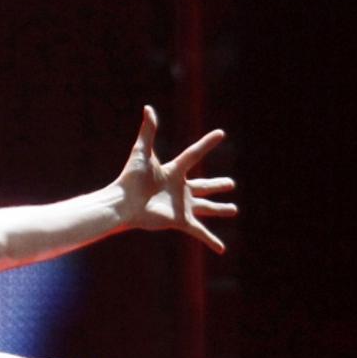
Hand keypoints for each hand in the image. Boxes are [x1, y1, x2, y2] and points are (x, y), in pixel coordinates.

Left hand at [114, 106, 237, 252]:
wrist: (123, 203)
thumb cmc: (130, 178)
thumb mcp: (141, 152)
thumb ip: (148, 131)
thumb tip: (148, 108)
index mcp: (173, 171)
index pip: (193, 154)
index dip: (207, 144)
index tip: (220, 134)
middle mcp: (180, 188)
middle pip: (204, 185)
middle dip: (217, 185)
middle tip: (231, 183)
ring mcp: (181, 205)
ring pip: (206, 208)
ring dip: (220, 209)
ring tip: (233, 210)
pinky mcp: (180, 221)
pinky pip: (199, 232)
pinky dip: (210, 240)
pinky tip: (221, 249)